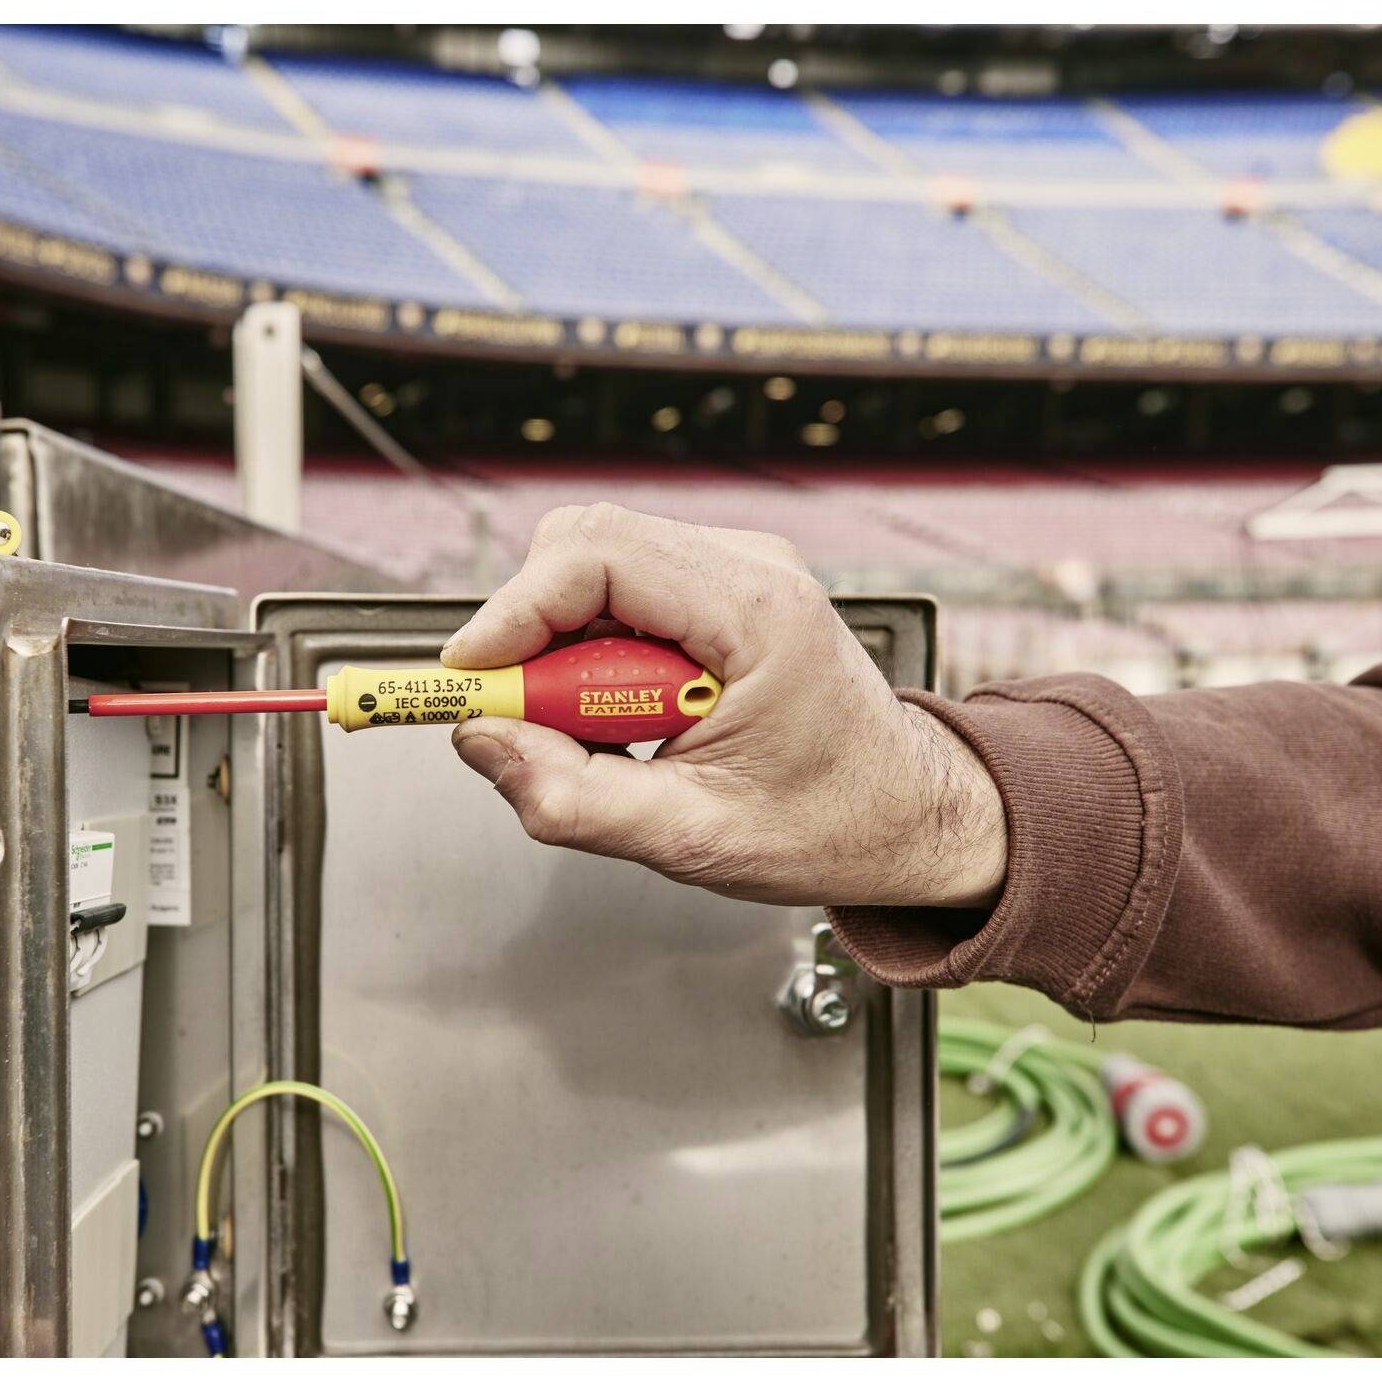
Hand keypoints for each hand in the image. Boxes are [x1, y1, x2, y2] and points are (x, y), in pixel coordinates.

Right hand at [445, 504, 1005, 909]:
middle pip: (584, 543)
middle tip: (524, 718)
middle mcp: (749, 568)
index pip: (597, 557)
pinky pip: (620, 591)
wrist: (912, 812)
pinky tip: (623, 714)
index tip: (469, 680)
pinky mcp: (720, 590)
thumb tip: (482, 743)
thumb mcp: (691, 838)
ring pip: (593, 563)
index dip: (512, 614)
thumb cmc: (832, 823)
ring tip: (596, 731)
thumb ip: (571, 798)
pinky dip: (591, 648)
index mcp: (756, 613)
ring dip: (562, 647)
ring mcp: (736, 571)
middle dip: (528, 630)